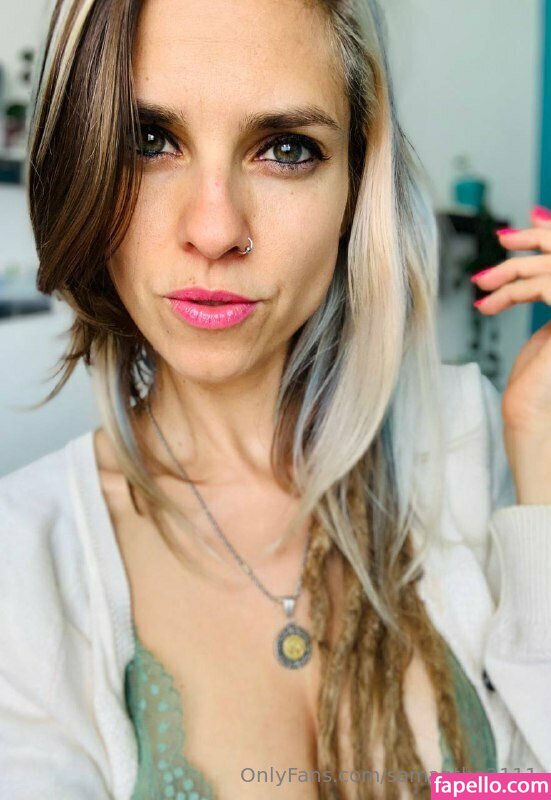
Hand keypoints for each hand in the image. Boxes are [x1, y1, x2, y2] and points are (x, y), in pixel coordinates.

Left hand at [471, 207, 550, 503]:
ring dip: (509, 269)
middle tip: (503, 238)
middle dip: (534, 237)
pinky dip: (511, 290)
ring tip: (480, 283)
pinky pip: (541, 289)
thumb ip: (546, 297)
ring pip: (549, 270)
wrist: (533, 419)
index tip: (514, 237)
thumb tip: (531, 275)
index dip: (547, 238)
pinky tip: (488, 304)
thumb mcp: (545, 332)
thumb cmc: (535, 385)